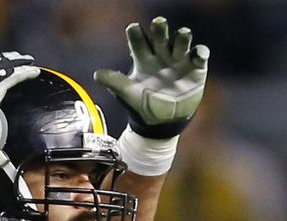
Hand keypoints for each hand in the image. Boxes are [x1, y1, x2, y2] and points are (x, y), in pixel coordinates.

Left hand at [94, 16, 209, 138]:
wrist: (161, 123)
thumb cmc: (141, 105)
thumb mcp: (127, 94)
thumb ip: (114, 82)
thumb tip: (96, 75)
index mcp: (143, 59)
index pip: (139, 42)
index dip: (136, 35)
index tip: (133, 28)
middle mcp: (161, 56)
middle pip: (160, 37)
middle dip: (160, 29)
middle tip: (158, 22)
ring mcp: (178, 61)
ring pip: (181, 43)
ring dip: (182, 37)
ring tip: (182, 33)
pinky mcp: (195, 69)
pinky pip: (199, 56)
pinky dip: (200, 53)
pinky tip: (198, 54)